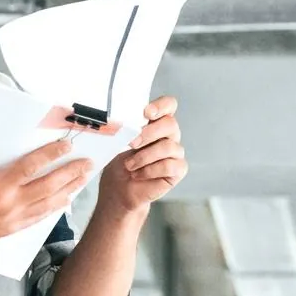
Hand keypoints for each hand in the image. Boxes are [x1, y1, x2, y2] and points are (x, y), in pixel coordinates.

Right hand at [0, 134, 94, 258]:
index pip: (30, 167)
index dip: (50, 155)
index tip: (66, 146)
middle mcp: (10, 204)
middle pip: (48, 186)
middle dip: (70, 173)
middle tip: (87, 163)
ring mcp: (13, 219)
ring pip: (48, 203)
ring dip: (68, 190)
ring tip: (83, 179)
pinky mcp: (11, 229)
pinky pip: (39, 218)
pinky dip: (54, 209)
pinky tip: (64, 202)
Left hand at [98, 97, 186, 215]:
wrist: (119, 190)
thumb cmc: (119, 164)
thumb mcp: (117, 143)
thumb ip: (125, 129)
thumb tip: (120, 121)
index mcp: (156, 122)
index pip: (169, 105)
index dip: (161, 105)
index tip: (146, 113)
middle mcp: (169, 135)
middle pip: (170, 124)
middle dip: (148, 133)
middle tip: (131, 143)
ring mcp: (175, 152)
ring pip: (168, 146)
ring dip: (144, 156)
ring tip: (129, 165)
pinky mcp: (178, 170)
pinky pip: (170, 166)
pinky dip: (150, 170)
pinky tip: (138, 174)